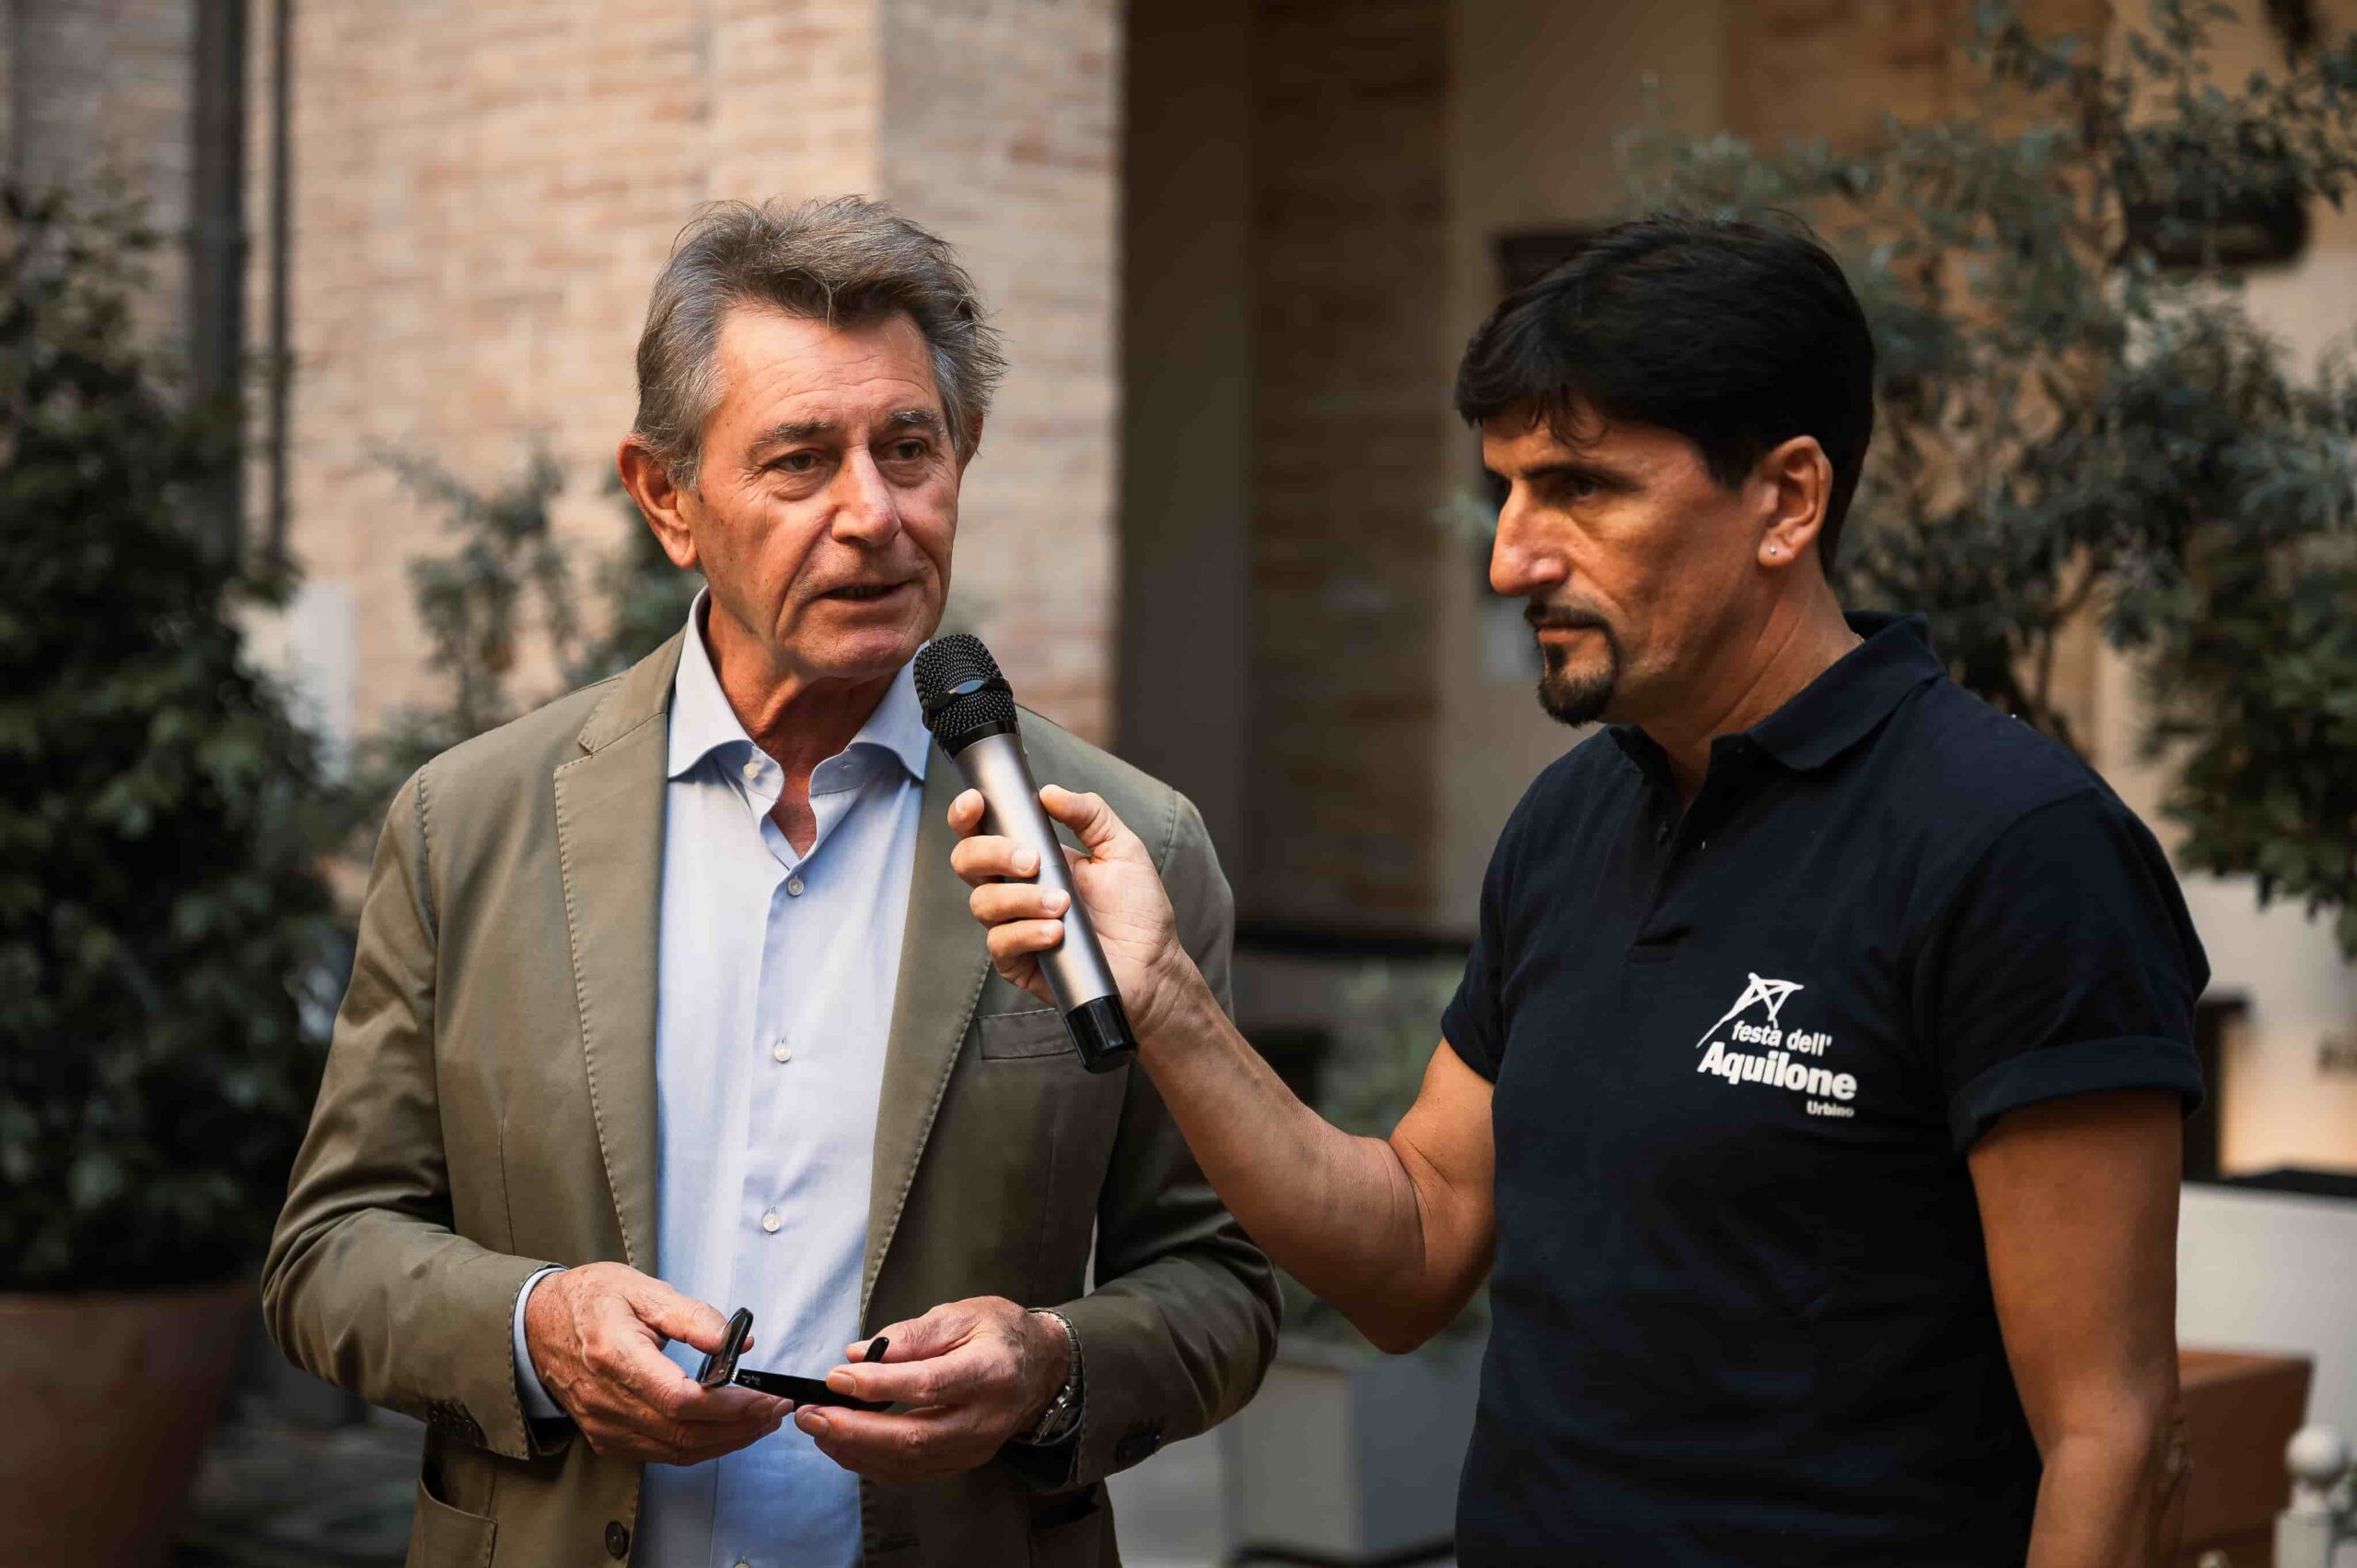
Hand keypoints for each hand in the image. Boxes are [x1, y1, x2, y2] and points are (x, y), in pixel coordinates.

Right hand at [522, 1262, 790, 1464]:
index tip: (765, 1396)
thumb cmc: (590, 1301)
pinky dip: (699, 1446)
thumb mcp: (642, 1288)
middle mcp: (607, 1399)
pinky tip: (725, 1431)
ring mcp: (604, 1424)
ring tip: (761, 1421)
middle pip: (684, 1432)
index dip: (730, 1405)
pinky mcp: (606, 1437)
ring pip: (676, 1450)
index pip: (681, 1399)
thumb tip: (736, 1340)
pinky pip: (661, 1453)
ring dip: (726, 1441)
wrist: (538, 1324)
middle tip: (776, 1408)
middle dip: (740, 1427)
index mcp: (615, 1356)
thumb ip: (691, 1316)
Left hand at [794, 1297, 1068, 1482]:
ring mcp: (975, 1447)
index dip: (879, 1385)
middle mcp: (984, 1417)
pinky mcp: (962, 1461)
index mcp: (990, 1370)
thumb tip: (860, 1354)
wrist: (1042, 1367)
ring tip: (818, 1428)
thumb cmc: (1002, 1334)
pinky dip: (871, 1461)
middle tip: (812, 1416)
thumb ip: (913, 1333)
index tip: (837, 1378)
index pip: (928, 1384)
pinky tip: (845, 1443)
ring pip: (908, 1461)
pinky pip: (911, 1471)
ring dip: (855, 1449)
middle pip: (914, 1436)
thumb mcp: (964, 1313)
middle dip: (854, 1431)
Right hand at [948, 784, 1202, 1039]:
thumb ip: (1089, 814)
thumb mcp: (1121, 849)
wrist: (1153, 965)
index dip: (967, 814)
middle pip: (967, 862)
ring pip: (983, 903)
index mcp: (1032, 857)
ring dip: (1021, 898)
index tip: (977, 803)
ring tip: (1063, 904)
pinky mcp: (1017, 962)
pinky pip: (1000, 944)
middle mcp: (1015, 889)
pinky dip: (1026, 933)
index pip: (982, 831)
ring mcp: (1013, 925)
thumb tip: (1049, 793)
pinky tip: (1056, 933)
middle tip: (1033, 861)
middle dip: (993, 853)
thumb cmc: (1137, 910)